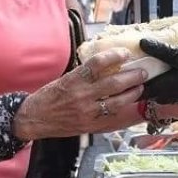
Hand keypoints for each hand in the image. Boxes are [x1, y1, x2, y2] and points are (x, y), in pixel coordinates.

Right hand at [14, 49, 145, 139]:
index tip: (125, 53)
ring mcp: (87, 112)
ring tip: (140, 87)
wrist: (35, 118)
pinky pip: (112, 116)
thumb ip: (85, 74)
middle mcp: (81, 95)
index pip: (97, 64)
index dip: (114, 56)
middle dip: (132, 76)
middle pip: (113, 83)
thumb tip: (107, 63)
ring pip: (117, 101)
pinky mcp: (90, 124)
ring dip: (132, 93)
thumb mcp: (65, 79)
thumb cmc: (49, 96)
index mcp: (74, 80)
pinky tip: (130, 103)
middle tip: (142, 71)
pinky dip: (123, 108)